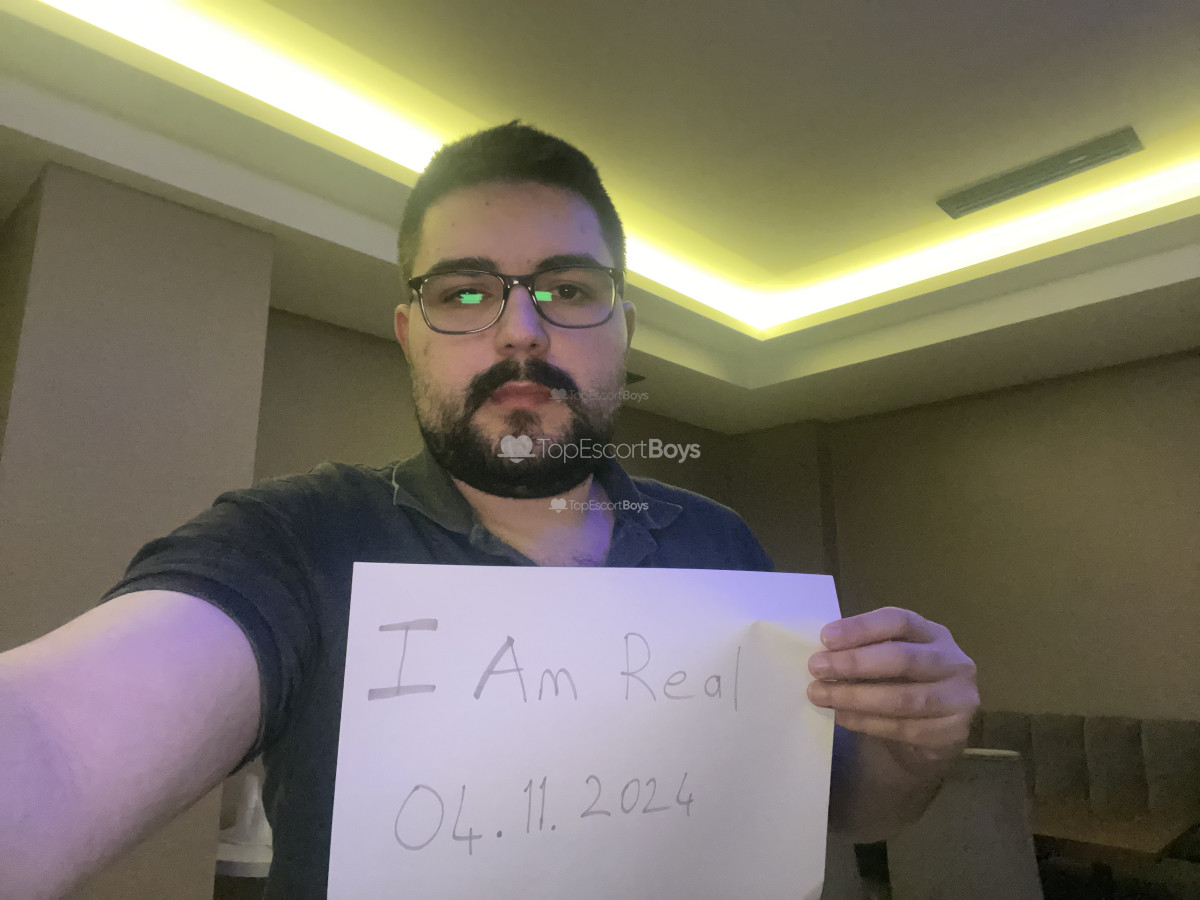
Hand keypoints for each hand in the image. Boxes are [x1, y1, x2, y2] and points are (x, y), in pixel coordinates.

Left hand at [807, 607, 978, 773]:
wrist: (935, 734)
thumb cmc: (905, 684)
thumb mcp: (891, 659)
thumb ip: (866, 650)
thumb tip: (823, 650)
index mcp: (934, 634)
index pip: (900, 621)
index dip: (862, 627)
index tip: (826, 637)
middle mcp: (953, 662)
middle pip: (902, 658)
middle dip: (855, 662)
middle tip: (816, 667)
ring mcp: (958, 698)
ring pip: (902, 698)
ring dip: (855, 696)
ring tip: (820, 694)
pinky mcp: (952, 732)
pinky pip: (903, 728)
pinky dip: (867, 722)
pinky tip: (842, 716)